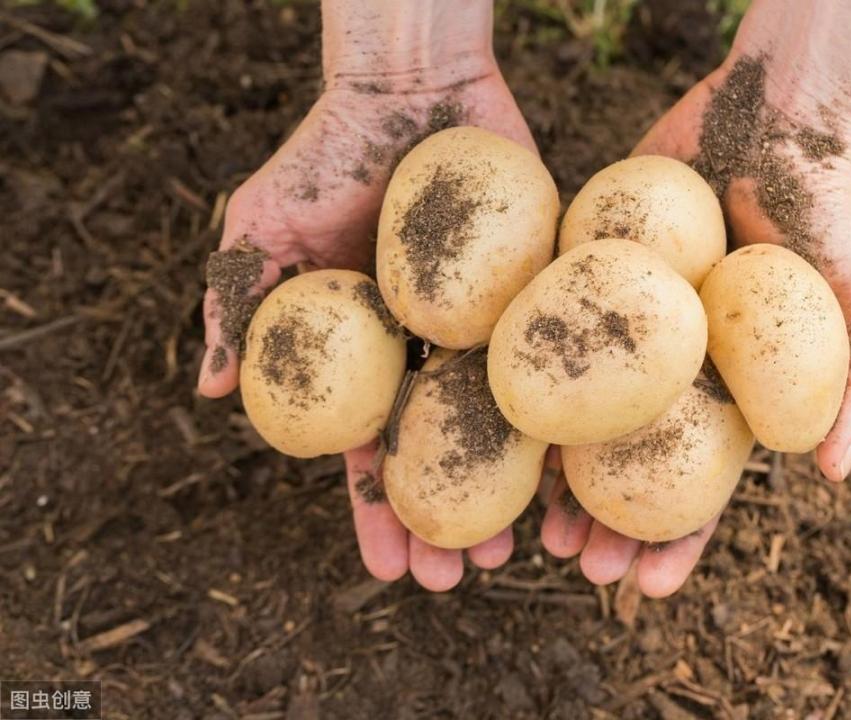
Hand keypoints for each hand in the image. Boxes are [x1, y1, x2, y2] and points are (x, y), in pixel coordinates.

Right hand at [197, 0, 536, 590]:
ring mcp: (490, 326)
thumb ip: (237, 303)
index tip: (389, 569)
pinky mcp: (542, 292)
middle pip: (444, 452)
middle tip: (460, 580)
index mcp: (369, 354)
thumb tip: (210, 392)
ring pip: (506, 423)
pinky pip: (561, 361)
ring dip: (512, 491)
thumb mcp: (265, 225)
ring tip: (528, 551)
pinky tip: (580, 473)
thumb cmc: (327, 152)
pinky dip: (568, 418)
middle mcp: (430, 351)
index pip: (370, 450)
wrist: (410, 86)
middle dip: (449, 521)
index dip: (379, 511)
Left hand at [541, 0, 850, 595]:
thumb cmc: (829, 210)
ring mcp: (621, 328)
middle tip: (574, 565)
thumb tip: (835, 475)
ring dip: (553, 473)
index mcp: (730, 392)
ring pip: (578, 416)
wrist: (772, 115)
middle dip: (604, 523)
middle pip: (629, 464)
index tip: (648, 587)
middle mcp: (670, 370)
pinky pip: (545, 337)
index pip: (701, 485)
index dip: (678, 539)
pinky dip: (523, 384)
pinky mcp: (581, 275)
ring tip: (526, 526)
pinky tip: (496, 427)